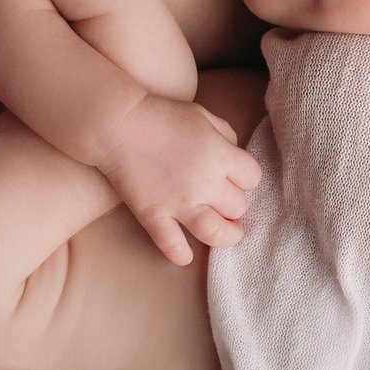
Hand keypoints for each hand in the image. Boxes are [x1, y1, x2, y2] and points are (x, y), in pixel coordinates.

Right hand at [98, 94, 263, 265]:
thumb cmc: (161, 114)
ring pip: (215, 233)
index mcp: (220, 155)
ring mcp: (179, 203)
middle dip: (234, 203)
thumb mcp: (203, 115)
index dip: (246, 177)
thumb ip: (226, 135)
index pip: (252, 177)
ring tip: (227, 234)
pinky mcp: (154, 215)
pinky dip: (181, 254)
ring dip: (226, 236)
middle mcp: (205, 183)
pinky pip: (172, 245)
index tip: (236, 177)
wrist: (117, 123)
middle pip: (237, 206)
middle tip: (225, 201)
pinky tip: (186, 255)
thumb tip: (232, 155)